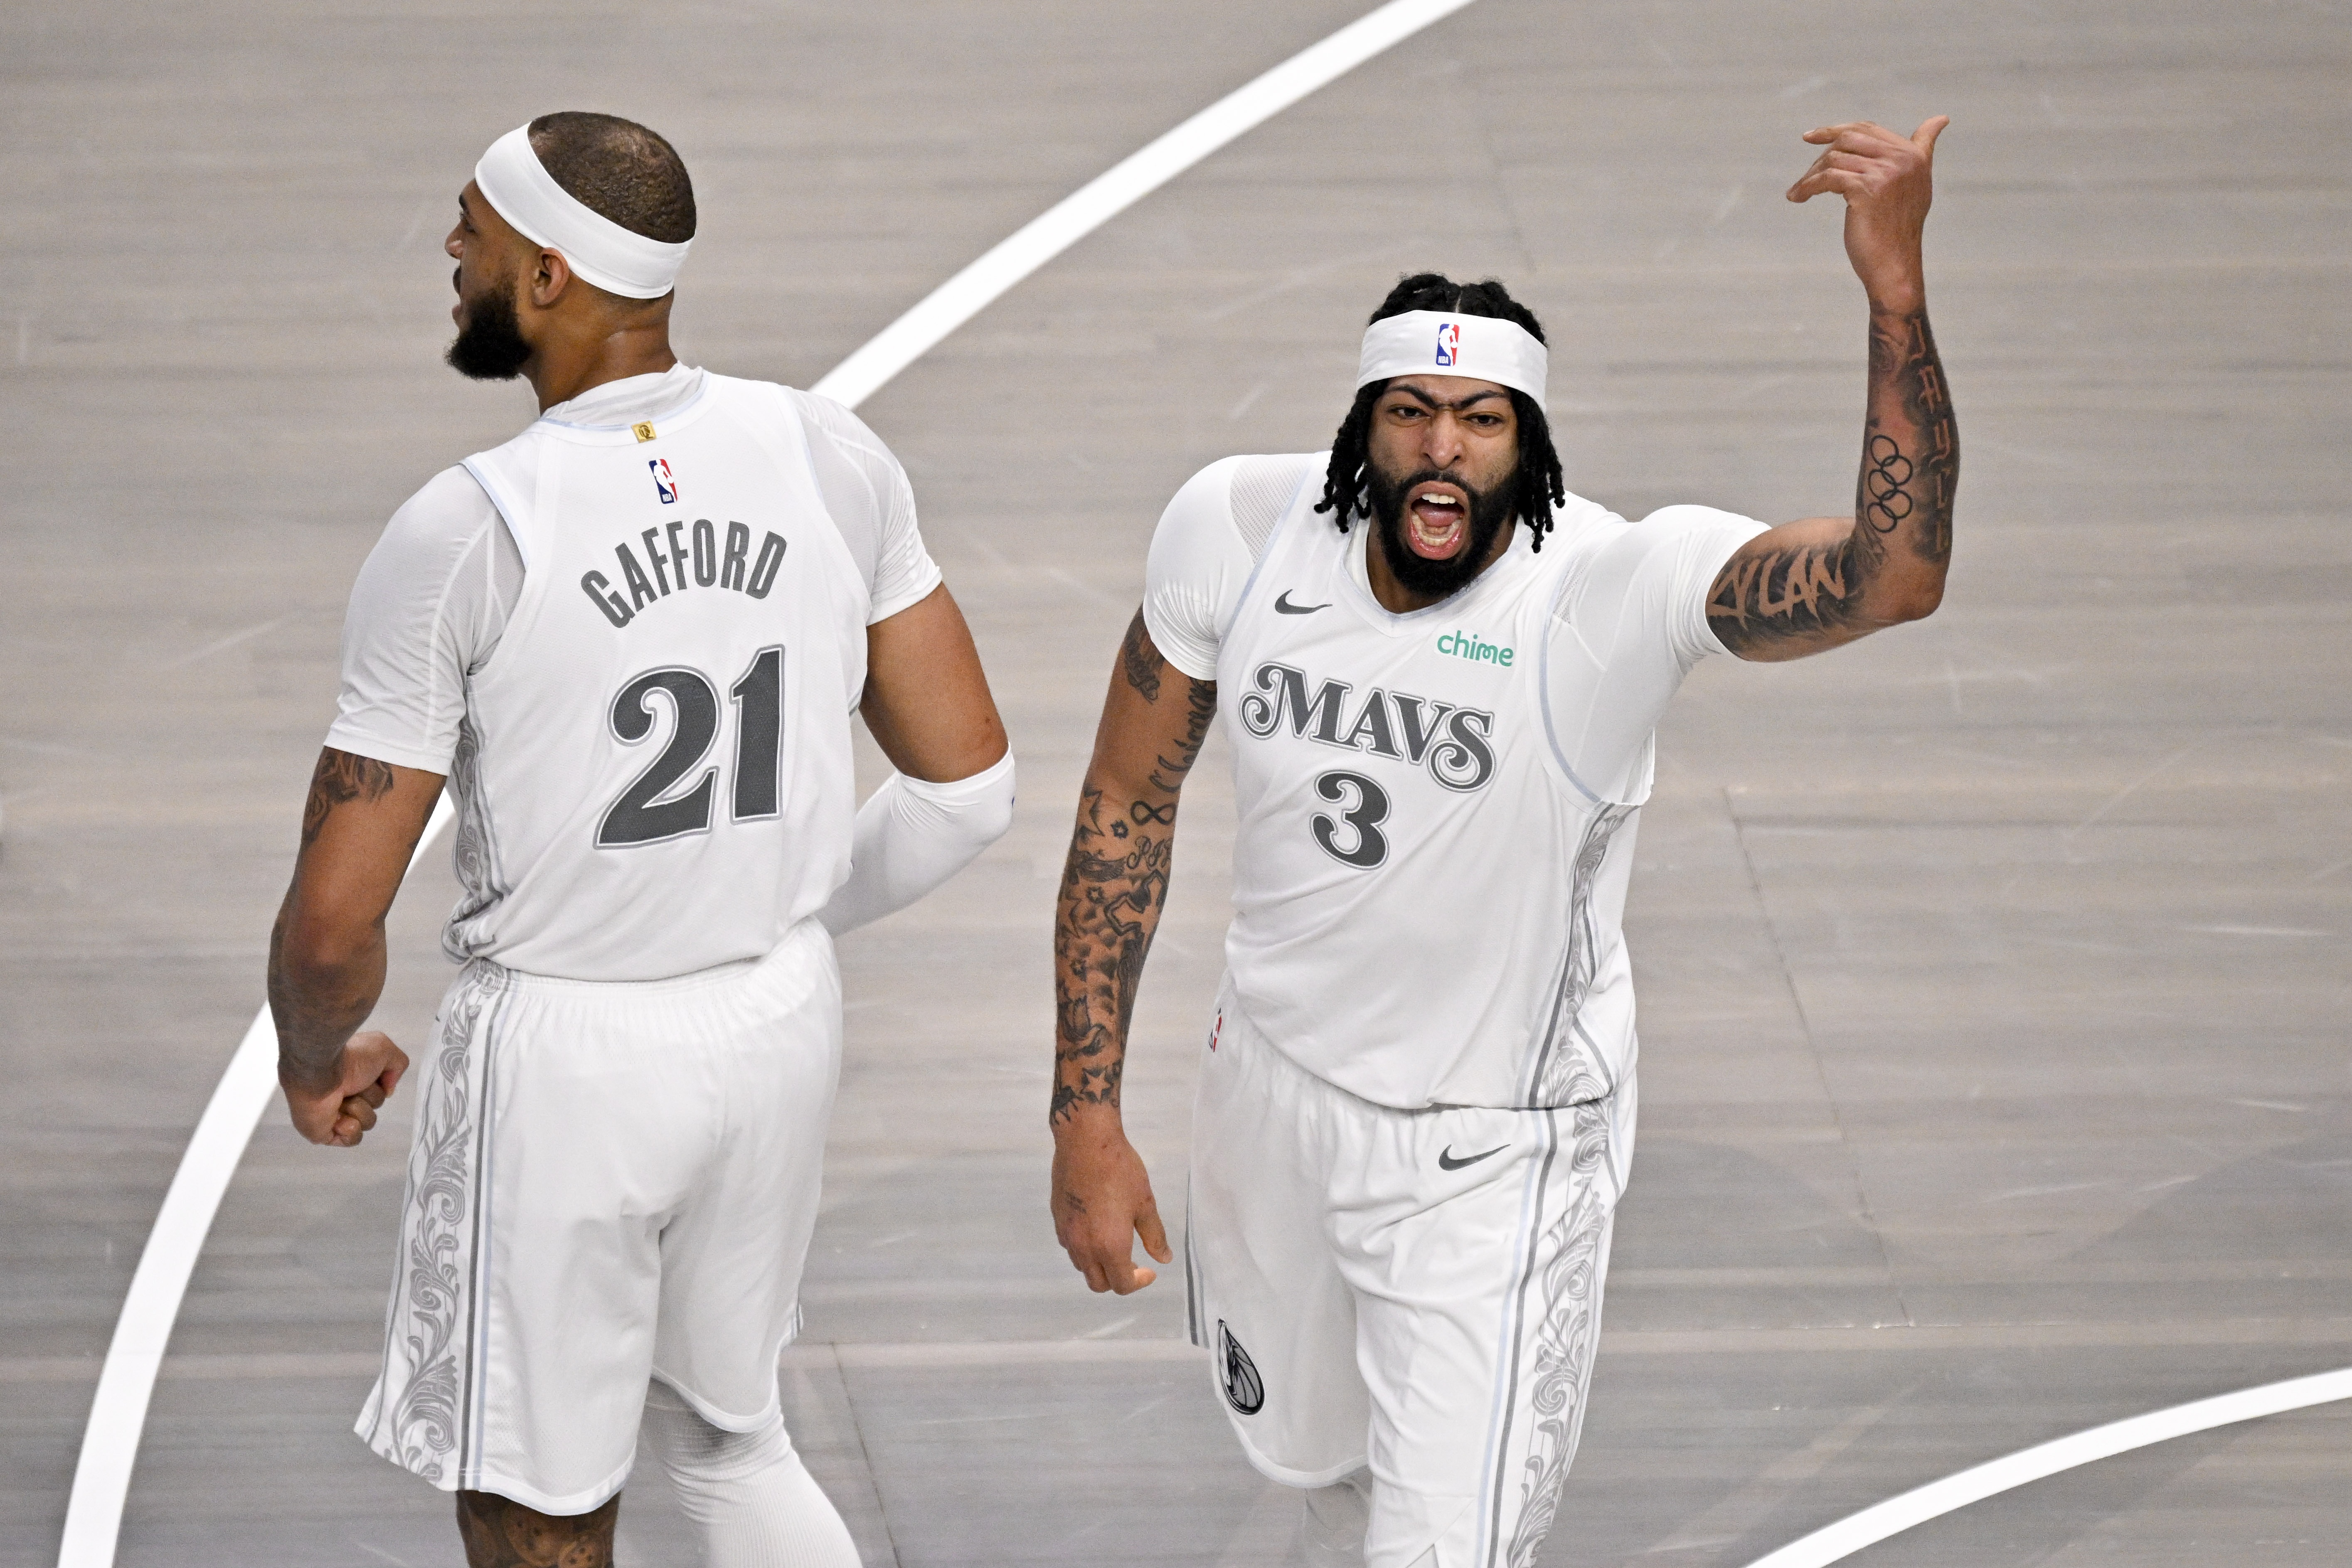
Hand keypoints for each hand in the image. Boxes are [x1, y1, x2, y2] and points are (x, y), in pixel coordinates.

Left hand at [282, 1029, 407, 1146]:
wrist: (319, 1071)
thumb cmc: (350, 1059)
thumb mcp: (383, 1048)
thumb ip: (397, 1065)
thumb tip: (388, 1090)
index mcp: (353, 1076)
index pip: (378, 1089)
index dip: (379, 1085)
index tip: (372, 1076)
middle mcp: (343, 1095)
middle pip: (374, 1105)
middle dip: (370, 1096)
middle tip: (354, 1086)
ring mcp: (332, 1115)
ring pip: (366, 1122)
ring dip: (359, 1110)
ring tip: (342, 1100)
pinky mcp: (324, 1133)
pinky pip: (352, 1139)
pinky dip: (350, 1129)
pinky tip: (339, 1118)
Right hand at [1050, 1116, 1171, 1294]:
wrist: (1085, 1141)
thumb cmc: (1121, 1170)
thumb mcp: (1145, 1203)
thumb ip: (1154, 1236)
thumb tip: (1164, 1259)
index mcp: (1110, 1246)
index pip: (1121, 1285)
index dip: (1139, 1282)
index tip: (1150, 1270)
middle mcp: (1084, 1247)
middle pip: (1098, 1283)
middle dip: (1117, 1280)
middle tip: (1133, 1261)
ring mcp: (1067, 1234)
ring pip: (1082, 1265)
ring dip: (1099, 1264)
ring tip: (1115, 1243)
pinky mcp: (1057, 1219)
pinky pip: (1071, 1246)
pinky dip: (1085, 1248)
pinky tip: (1096, 1226)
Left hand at [1786, 116, 1946, 312]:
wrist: (1894, 265)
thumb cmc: (1898, 229)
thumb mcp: (1916, 183)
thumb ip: (1921, 149)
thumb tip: (1941, 118)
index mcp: (1913, 155)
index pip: (1867, 129)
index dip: (1836, 130)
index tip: (1809, 137)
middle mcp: (1902, 159)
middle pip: (1848, 138)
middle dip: (1821, 153)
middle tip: (1805, 175)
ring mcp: (1885, 173)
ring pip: (1833, 159)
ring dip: (1810, 175)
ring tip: (1799, 192)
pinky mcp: (1865, 189)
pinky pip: (1826, 178)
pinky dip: (1807, 187)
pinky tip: (1797, 197)